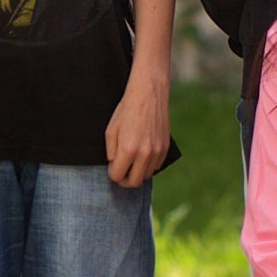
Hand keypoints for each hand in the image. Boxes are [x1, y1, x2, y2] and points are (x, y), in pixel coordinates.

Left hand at [104, 65, 170, 188]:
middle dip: (124, 179)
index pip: (117, 176)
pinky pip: (157, 166)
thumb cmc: (126, 110)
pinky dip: (148, 164)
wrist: (149, 95)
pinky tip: (143, 153)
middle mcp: (144, 153)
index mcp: (128, 149)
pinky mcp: (165, 147)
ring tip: (132, 161)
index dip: (112, 173)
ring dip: (138, 172)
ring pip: (147, 175)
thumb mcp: (110, 131)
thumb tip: (115, 165)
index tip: (112, 167)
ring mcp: (157, 151)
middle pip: (134, 182)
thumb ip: (111, 152)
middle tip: (121, 171)